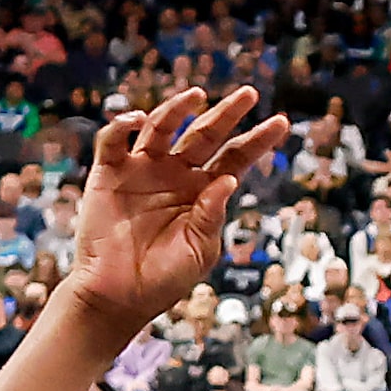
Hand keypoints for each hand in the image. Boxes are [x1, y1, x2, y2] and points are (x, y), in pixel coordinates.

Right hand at [72, 87, 290, 328]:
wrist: (118, 296)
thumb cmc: (164, 279)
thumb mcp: (199, 250)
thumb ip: (212, 215)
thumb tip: (229, 178)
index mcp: (203, 192)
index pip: (234, 158)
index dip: (257, 141)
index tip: (281, 123)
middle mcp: (175, 174)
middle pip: (204, 134)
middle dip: (227, 113)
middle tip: (249, 94)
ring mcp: (142, 170)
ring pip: (163, 127)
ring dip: (178, 109)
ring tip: (198, 97)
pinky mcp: (109, 173)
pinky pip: (114, 140)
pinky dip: (122, 125)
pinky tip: (139, 119)